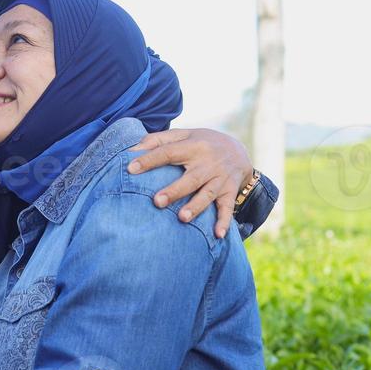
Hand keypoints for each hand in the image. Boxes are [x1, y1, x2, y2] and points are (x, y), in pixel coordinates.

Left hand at [127, 128, 252, 238]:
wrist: (239, 150)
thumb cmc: (202, 144)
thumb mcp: (184, 135)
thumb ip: (158, 140)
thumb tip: (132, 149)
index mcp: (193, 146)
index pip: (169, 152)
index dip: (150, 160)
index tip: (130, 169)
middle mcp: (208, 162)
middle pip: (191, 177)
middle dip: (174, 190)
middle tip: (156, 202)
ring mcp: (220, 178)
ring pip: (208, 193)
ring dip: (196, 206)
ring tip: (182, 218)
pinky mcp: (230, 191)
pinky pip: (228, 207)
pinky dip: (224, 221)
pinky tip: (218, 234)